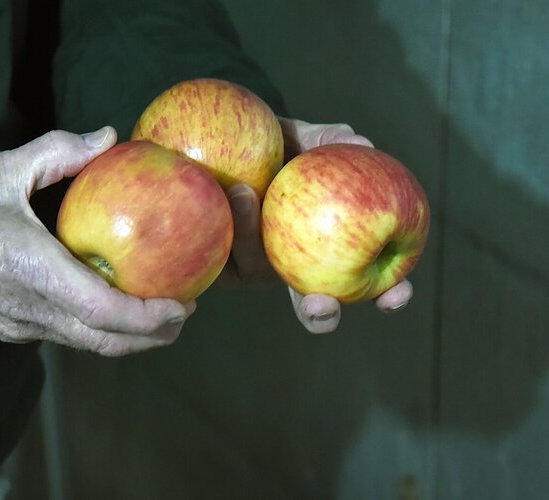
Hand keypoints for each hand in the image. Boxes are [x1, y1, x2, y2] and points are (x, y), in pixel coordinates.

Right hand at [0, 127, 194, 355]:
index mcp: (34, 271)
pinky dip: (99, 331)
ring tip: (158, 314)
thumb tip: (109, 137)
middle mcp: (31, 309)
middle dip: (152, 336)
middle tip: (183, 312)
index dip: (148, 316)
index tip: (182, 303)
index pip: (103, 312)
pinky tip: (112, 308)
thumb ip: (61, 151)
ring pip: (87, 346)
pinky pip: (65, 338)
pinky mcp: (9, 330)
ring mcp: (18, 326)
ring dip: (129, 338)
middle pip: (105, 343)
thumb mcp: (6, 168)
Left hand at [220, 118, 412, 333]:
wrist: (217, 145)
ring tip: (245, 192)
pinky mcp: (217, 266)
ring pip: (259, 272)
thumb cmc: (273, 145)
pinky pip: (223, 254)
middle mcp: (294, 268)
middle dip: (319, 313)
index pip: (367, 283)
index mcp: (329, 249)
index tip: (397, 295)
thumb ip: (330, 140)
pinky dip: (229, 223)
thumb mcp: (303, 138)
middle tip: (319, 303)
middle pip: (312, 308)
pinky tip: (228, 194)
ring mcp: (254, 270)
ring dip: (253, 239)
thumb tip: (361, 144)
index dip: (387, 296)